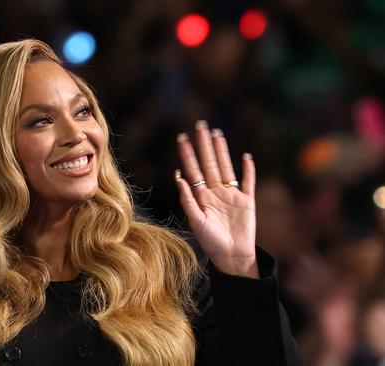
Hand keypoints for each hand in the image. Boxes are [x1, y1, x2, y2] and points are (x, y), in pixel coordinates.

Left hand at [175, 120, 258, 277]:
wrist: (233, 258)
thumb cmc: (211, 243)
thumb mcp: (196, 222)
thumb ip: (188, 200)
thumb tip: (179, 178)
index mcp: (201, 197)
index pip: (193, 170)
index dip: (188, 154)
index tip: (182, 138)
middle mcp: (215, 193)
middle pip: (209, 163)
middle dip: (204, 145)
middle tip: (199, 125)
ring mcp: (232, 196)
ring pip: (226, 167)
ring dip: (222, 151)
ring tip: (217, 134)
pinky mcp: (248, 202)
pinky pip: (248, 182)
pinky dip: (248, 170)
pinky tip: (246, 157)